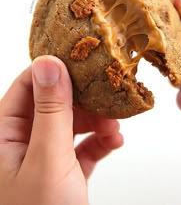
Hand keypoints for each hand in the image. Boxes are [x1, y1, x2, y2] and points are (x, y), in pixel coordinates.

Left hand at [0, 56, 122, 204]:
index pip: (26, 86)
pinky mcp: (62, 173)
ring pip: (70, 125)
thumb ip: (50, 110)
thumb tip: (49, 63)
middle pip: (53, 104)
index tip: (82, 62)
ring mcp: (42, 158)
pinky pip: (81, 148)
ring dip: (95, 122)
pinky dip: (99, 143)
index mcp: (3, 135)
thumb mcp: (47, 159)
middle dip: (82, 100)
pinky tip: (115, 142)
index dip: (54, 71)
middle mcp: (20, 143)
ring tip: (115, 126)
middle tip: (106, 95)